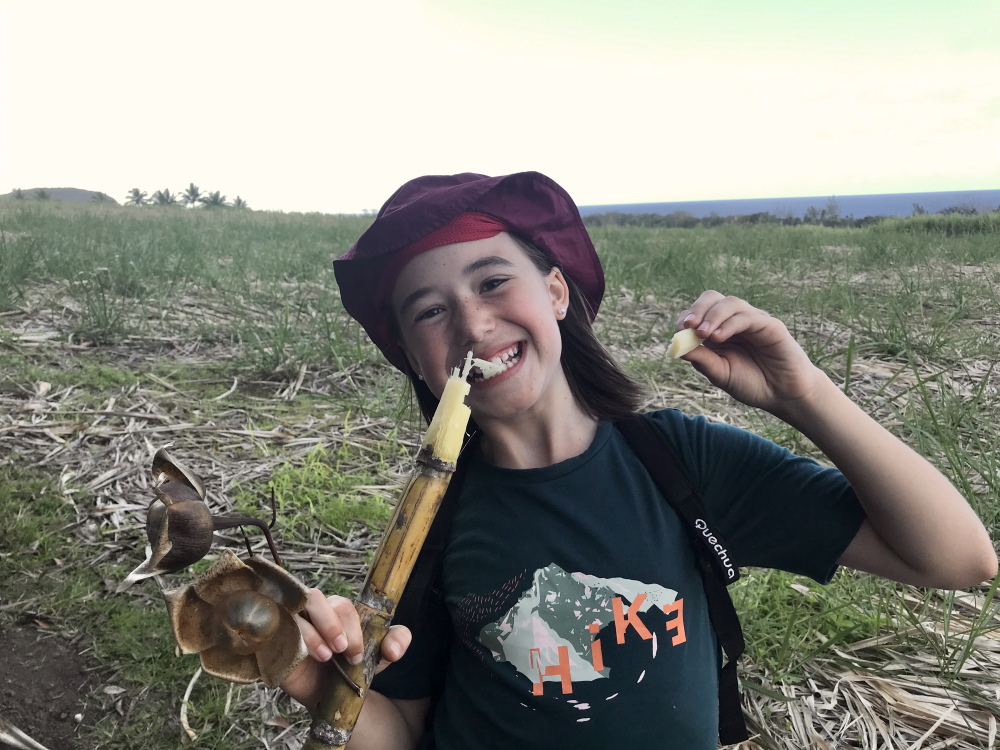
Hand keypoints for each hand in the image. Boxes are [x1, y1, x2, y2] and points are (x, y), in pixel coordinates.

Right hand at [280, 589, 411, 709]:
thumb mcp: (379, 656)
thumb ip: (396, 642)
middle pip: (317, 599)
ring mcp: (290, 624)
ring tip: (326, 657)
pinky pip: (275, 628)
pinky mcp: (274, 641)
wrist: (324, 698)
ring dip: (313, 633)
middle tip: (342, 650)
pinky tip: (302, 655)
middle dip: (332, 625)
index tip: (358, 654)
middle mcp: (311, 611)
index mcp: (336, 610)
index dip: (351, 627)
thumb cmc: (349, 669)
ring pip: (295, 610)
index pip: (342, 605)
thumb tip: (393, 648)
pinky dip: (291, 638)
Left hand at [675, 291, 825, 414]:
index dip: (685, 318)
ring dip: (712, 316)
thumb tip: (677, 348)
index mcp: (718, 330)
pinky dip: (730, 324)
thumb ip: (702, 360)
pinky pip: (747, 317)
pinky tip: (718, 337)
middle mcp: (734, 321)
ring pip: (730, 303)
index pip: (697, 313)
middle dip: (696, 309)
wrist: (783, 395)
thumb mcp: (720, 374)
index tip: (678, 332)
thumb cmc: (752, 383)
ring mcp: (752, 320)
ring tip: (702, 334)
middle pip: (712, 298)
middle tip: (687, 326)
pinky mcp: (769, 324)